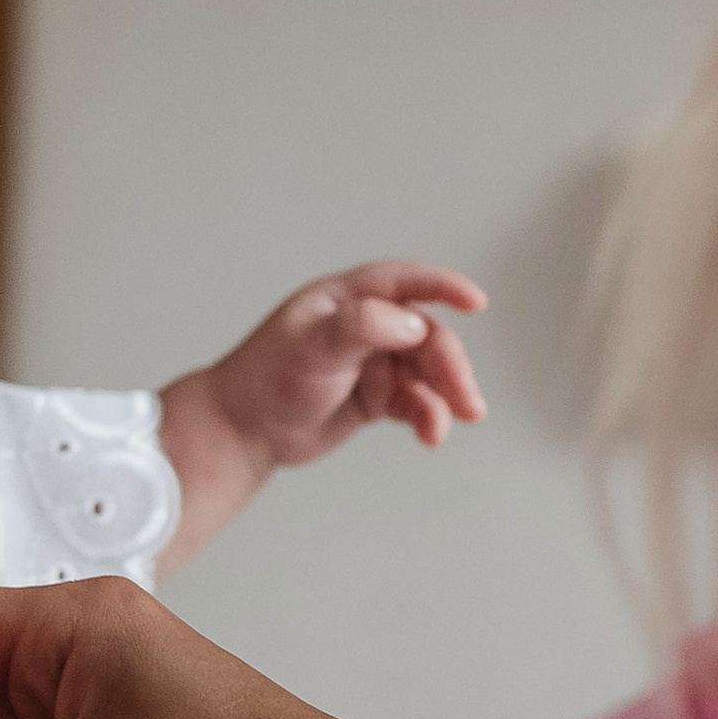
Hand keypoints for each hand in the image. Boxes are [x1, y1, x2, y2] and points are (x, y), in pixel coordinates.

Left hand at [159, 261, 485, 560]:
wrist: (242, 430)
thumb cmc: (266, 378)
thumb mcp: (311, 344)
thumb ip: (361, 327)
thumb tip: (414, 323)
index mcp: (346, 300)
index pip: (403, 282)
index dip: (442, 287)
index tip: (476, 302)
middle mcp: (364, 326)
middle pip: (425, 335)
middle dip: (449, 366)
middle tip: (465, 400)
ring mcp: (372, 362)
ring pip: (426, 373)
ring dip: (445, 397)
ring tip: (443, 428)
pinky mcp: (375, 397)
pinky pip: (415, 402)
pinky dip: (428, 416)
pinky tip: (430, 436)